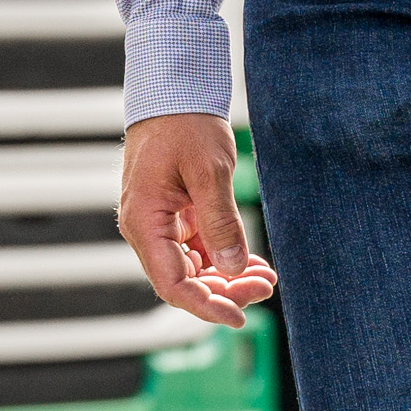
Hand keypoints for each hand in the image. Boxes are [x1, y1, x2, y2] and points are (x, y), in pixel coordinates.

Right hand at [120, 110, 277, 323]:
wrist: (175, 92)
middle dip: (226, 291)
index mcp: (144, 223)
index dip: (205, 306)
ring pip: (194, 270)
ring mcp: (161, 225)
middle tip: (267, 287)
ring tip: (266, 277)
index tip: (239, 318)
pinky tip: (254, 263)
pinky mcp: (176, 217)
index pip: (172, 284)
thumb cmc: (186, 124)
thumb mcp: (209, 172)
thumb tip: (234, 268)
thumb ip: (220, 222)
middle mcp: (147, 230)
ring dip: (229, 278)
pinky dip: (226, 258)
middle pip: (185, 282)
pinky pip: (200, 250)